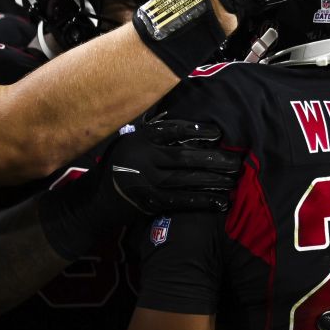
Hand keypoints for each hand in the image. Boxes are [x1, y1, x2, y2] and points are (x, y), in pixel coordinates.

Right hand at [37, 119, 241, 260]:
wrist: (94, 201)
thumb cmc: (118, 165)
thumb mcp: (129, 141)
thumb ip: (154, 133)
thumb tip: (191, 126)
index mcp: (138, 138)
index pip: (172, 131)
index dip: (196, 131)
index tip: (217, 134)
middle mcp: (141, 158)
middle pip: (184, 157)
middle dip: (213, 159)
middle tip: (236, 161)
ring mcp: (145, 182)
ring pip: (186, 180)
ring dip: (213, 180)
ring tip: (233, 180)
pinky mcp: (149, 203)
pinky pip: (182, 202)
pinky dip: (203, 201)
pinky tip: (221, 201)